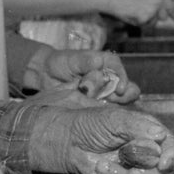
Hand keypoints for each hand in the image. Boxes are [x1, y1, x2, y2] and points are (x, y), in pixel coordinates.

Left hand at [24, 48, 140, 103]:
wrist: (47, 74)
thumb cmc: (62, 62)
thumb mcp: (73, 59)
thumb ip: (86, 62)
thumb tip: (98, 63)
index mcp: (106, 62)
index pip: (119, 69)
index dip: (123, 79)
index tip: (121, 90)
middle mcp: (109, 77)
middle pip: (126, 86)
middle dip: (124, 95)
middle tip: (115, 100)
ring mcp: (104, 91)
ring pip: (120, 99)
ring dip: (115, 104)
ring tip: (106, 106)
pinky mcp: (98, 102)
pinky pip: (108, 108)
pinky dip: (107, 112)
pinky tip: (101, 114)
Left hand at [28, 105, 173, 173]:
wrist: (66, 140)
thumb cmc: (90, 124)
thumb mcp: (114, 119)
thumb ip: (138, 127)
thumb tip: (161, 135)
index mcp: (148, 132)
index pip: (169, 146)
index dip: (170, 157)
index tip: (162, 164)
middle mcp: (144, 151)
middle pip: (160, 172)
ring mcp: (133, 167)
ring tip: (100, 165)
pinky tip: (95, 172)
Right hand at [103, 0, 167, 25]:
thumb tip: (163, 12)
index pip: (171, 6)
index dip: (165, 12)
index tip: (161, 16)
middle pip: (164, 17)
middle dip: (154, 18)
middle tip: (140, 12)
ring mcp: (153, 8)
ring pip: (153, 23)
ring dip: (144, 20)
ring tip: (132, 10)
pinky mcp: (145, 17)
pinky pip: (144, 25)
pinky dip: (136, 22)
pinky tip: (129, 13)